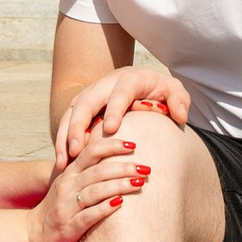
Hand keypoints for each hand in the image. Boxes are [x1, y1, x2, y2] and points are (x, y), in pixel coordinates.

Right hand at [27, 135, 144, 241]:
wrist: (33, 233)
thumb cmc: (59, 205)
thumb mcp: (69, 182)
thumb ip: (87, 168)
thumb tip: (114, 150)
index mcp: (70, 172)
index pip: (92, 152)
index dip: (112, 145)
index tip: (134, 144)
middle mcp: (68, 185)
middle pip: (98, 170)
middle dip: (124, 167)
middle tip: (146, 167)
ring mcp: (67, 206)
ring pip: (95, 191)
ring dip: (119, 186)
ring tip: (139, 183)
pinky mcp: (69, 226)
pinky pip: (88, 215)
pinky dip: (104, 209)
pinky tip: (120, 204)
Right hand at [55, 62, 191, 167]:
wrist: (138, 79)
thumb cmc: (158, 89)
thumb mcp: (173, 90)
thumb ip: (179, 100)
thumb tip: (180, 115)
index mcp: (129, 80)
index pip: (120, 93)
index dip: (114, 109)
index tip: (111, 128)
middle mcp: (104, 85)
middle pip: (86, 102)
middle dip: (79, 125)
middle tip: (77, 150)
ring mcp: (90, 94)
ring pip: (71, 112)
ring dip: (65, 136)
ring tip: (64, 161)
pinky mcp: (81, 105)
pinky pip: (67, 120)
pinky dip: (62, 139)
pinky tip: (62, 161)